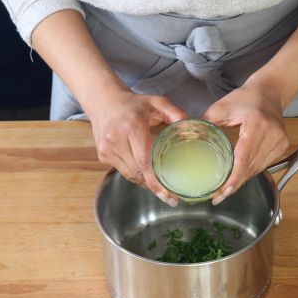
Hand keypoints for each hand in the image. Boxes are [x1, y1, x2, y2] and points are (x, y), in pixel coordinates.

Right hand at [86, 88, 187, 206]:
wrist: (103, 100)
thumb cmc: (134, 103)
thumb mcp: (157, 102)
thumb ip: (177, 113)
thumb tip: (194, 127)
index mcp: (132, 127)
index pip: (144, 161)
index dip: (156, 181)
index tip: (168, 194)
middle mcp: (116, 140)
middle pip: (137, 172)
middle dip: (155, 187)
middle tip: (172, 197)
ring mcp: (107, 149)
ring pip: (130, 175)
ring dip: (146, 183)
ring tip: (162, 190)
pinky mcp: (102, 155)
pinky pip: (123, 172)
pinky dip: (136, 175)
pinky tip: (147, 176)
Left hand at [203, 82, 289, 204]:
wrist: (270, 92)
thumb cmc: (245, 98)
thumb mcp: (221, 107)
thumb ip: (206, 124)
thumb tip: (189, 139)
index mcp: (258, 125)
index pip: (244, 159)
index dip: (232, 179)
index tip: (220, 192)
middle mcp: (272, 135)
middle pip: (250, 168)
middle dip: (233, 184)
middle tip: (217, 196)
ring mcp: (280, 142)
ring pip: (257, 169)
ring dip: (241, 180)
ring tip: (224, 190)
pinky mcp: (282, 146)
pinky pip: (263, 165)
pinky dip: (249, 171)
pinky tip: (237, 177)